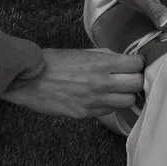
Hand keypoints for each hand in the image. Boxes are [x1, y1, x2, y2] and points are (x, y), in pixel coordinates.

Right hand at [2, 47, 145, 119]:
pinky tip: (98, 98)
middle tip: (129, 78)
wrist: (28, 79)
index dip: (138, 64)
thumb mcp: (82, 52)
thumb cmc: (52, 63)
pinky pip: (108, 111)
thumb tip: (123, 61)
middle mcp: (101, 82)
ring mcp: (94, 100)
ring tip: (116, 90)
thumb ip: (105, 57)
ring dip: (125, 95)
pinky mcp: (85, 113)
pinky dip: (108, 105)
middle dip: (135, 80)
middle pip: (137, 85)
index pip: (136, 65)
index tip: (135, 64)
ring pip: (127, 102)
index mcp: (101, 62)